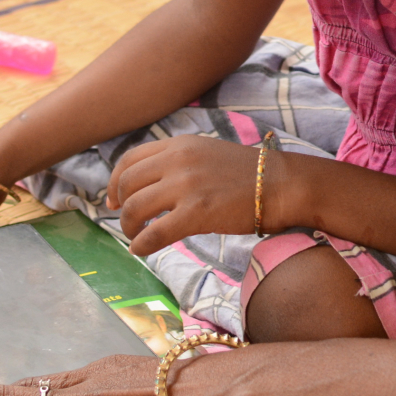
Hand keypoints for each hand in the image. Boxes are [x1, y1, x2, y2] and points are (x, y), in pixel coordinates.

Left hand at [108, 136, 263, 255]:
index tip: (113, 199)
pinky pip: (153, 234)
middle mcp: (178, 160)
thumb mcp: (207, 153)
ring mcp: (186, 185)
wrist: (282, 185)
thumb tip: (149, 186)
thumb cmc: (249, 174)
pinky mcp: (196, 212)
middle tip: (127, 223)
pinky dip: (140, 245)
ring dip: (128, 227)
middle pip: (127, 184)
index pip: (129, 160)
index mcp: (179, 144)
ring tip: (136, 236)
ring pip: (134, 209)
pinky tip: (141, 250)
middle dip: (119, 207)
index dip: (114, 183)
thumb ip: (178, 162)